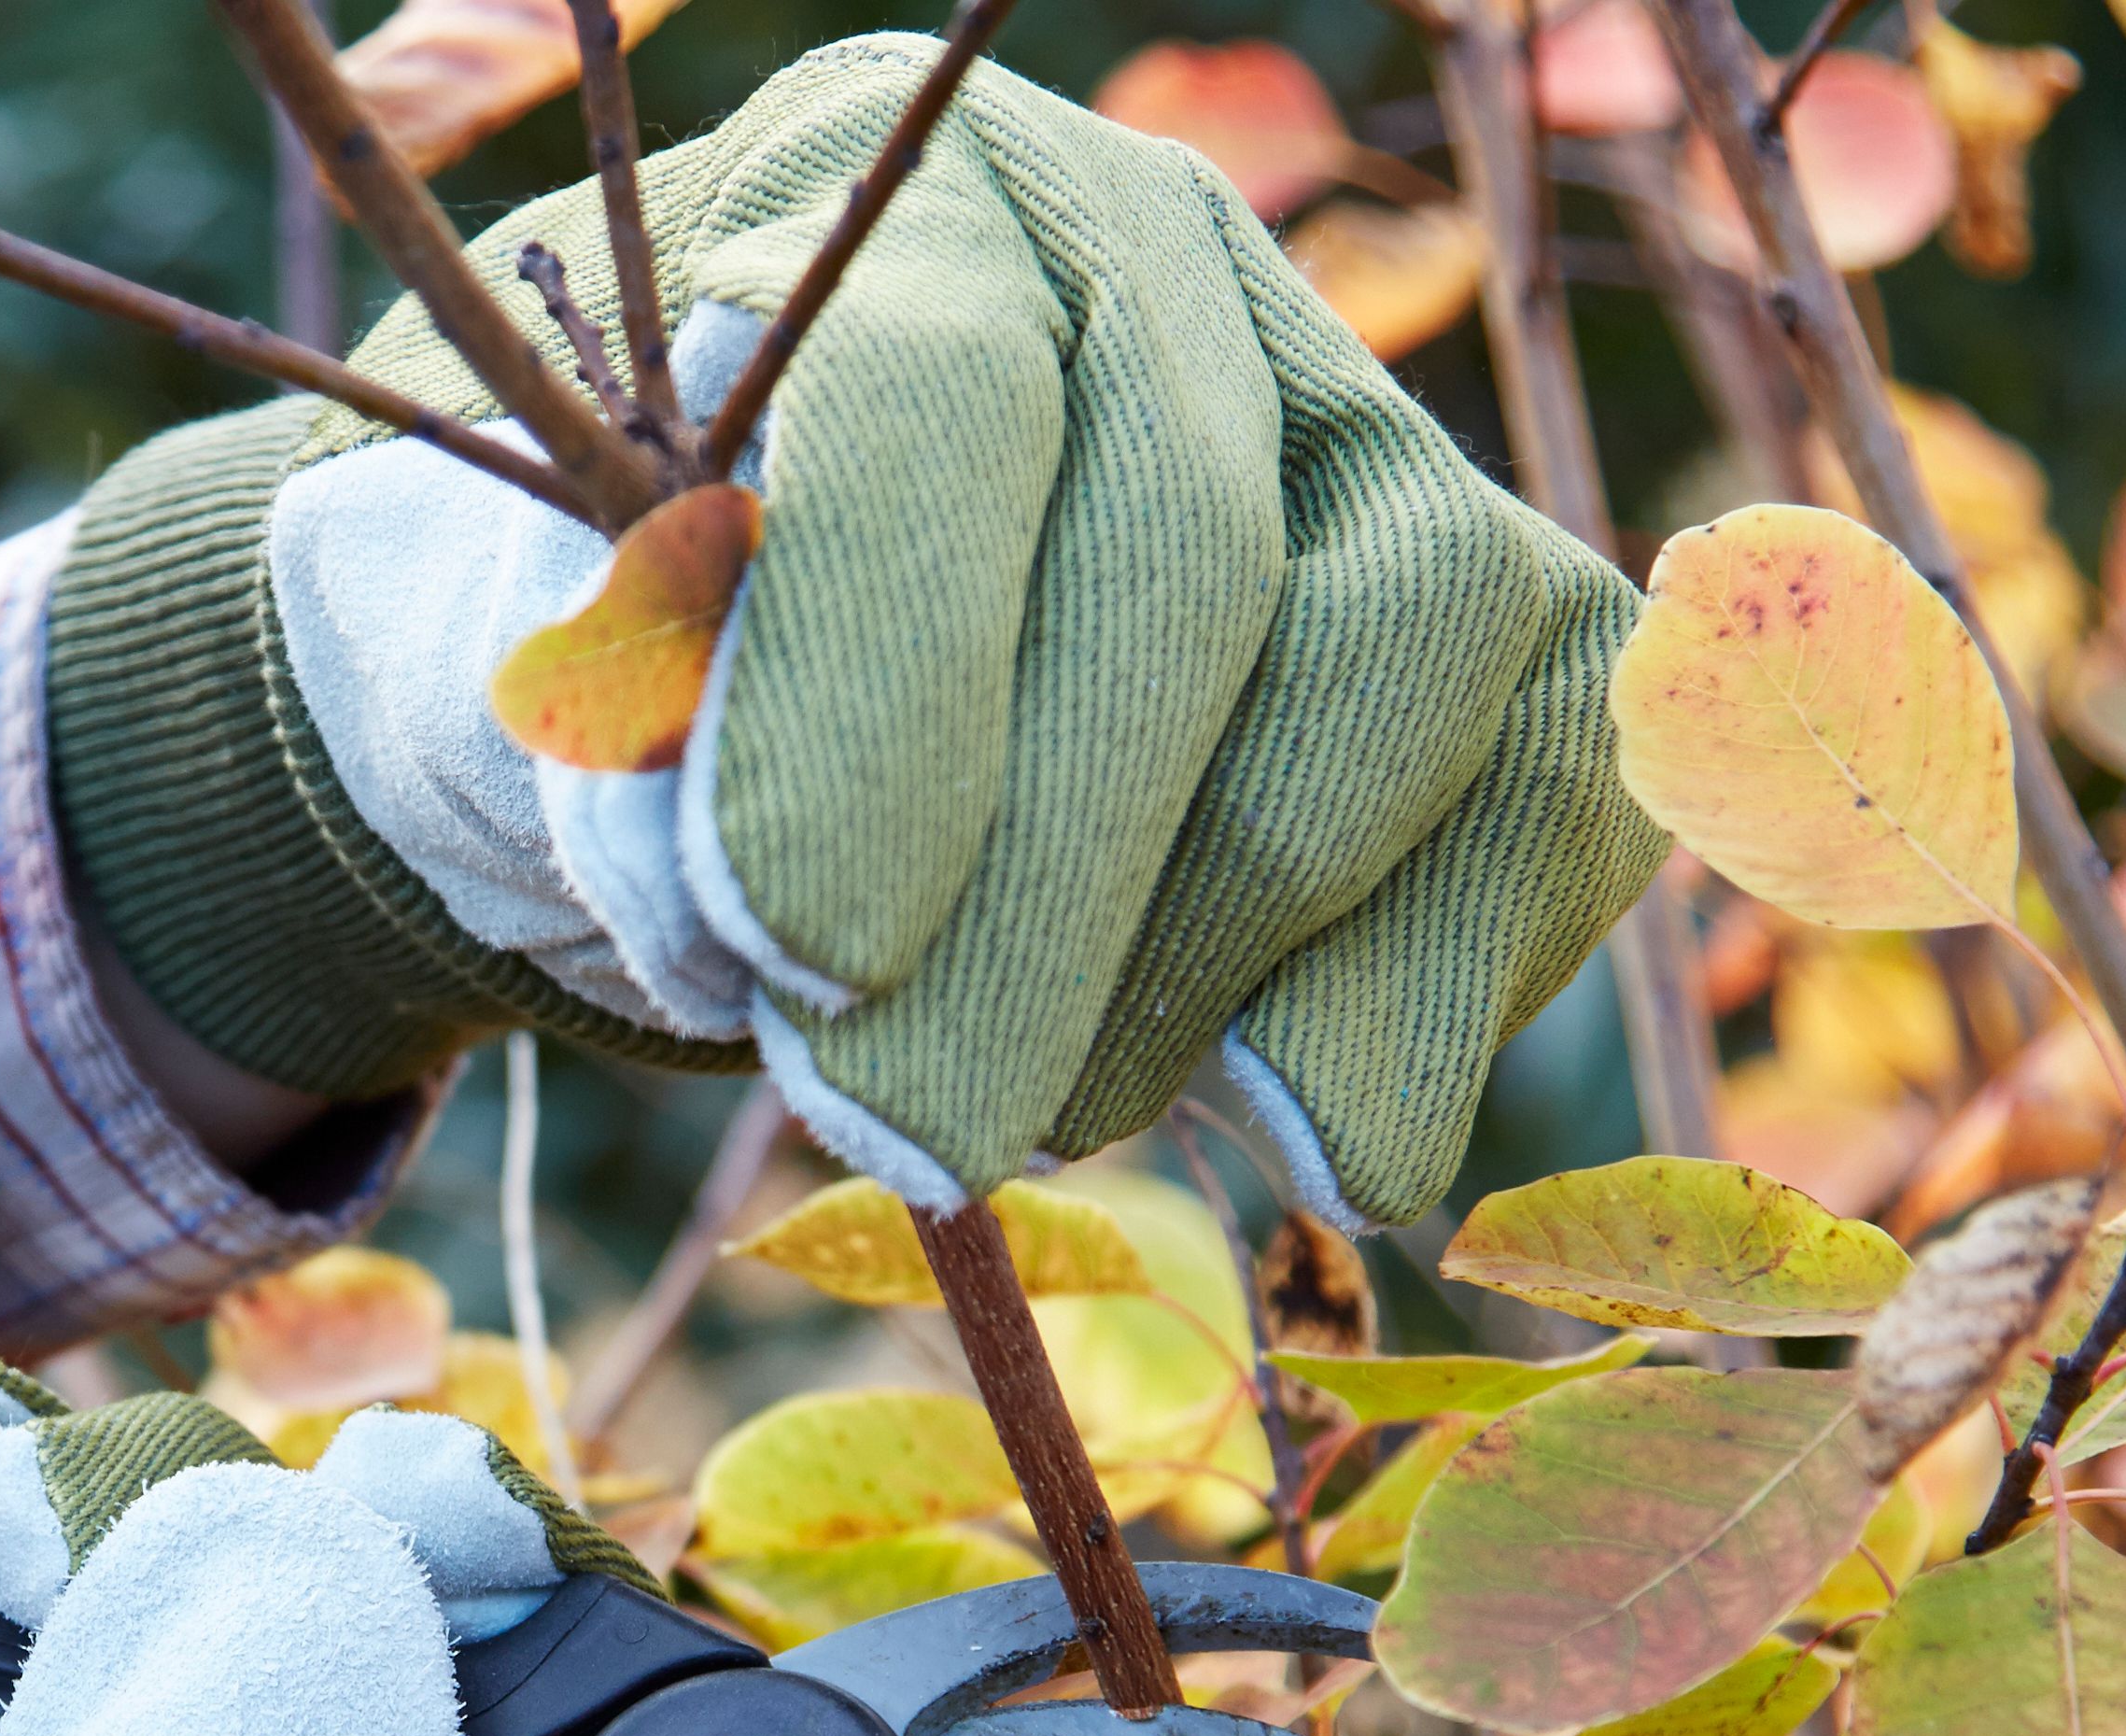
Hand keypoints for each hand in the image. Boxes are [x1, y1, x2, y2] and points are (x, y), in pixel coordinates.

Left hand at [43, 41, 1662, 1227]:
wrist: (772, 701)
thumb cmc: (656, 675)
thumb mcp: (568, 686)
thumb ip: (638, 761)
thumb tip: (775, 927)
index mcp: (896, 206)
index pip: (930, 398)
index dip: (880, 681)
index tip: (797, 953)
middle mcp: (1165, 264)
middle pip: (1187, 562)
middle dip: (1041, 906)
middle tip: (903, 1134)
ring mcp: (1369, 428)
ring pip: (1410, 658)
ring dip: (1219, 955)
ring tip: (1038, 1119)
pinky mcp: (1519, 618)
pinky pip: (1557, 786)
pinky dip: (1431, 992)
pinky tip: (1298, 1139)